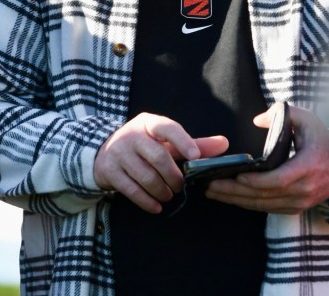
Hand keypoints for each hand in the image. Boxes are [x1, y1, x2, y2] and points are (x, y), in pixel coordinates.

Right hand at [94, 113, 227, 213]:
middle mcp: (131, 135)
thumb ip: (195, 144)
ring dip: (161, 190)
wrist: (104, 152)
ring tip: (168, 195)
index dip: (183, 141)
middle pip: (158, 157)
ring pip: (145, 176)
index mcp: (148, 123)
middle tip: (180, 186)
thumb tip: (224, 144)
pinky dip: (147, 201)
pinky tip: (156, 206)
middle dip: (173, 176)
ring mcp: (118, 153)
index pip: (167, 128)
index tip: (195, 156)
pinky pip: (131, 190)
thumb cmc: (143, 145)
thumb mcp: (165, 140)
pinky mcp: (109, 171)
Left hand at [205, 105, 328, 214]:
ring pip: (264, 206)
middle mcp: (305, 189)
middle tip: (210, 185)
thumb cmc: (322, 140)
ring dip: (237, 200)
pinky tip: (230, 197)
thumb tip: (257, 120)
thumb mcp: (308, 120)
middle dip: (235, 192)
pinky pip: (268, 209)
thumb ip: (282, 114)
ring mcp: (301, 202)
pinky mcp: (296, 208)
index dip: (257, 181)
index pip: (280, 179)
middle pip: (266, 195)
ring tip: (213, 192)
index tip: (237, 177)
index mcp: (309, 166)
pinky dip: (248, 204)